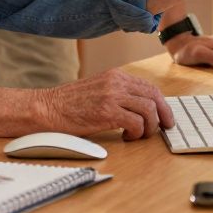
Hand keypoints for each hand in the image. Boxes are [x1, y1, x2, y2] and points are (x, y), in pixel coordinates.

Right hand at [36, 69, 173, 139]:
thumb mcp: (97, 90)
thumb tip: (140, 107)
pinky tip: (126, 137)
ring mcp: (112, 95)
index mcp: (115, 75)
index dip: (161, 104)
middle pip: (154, 96)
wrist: (47, 108)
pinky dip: (136, 134)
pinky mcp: (107, 111)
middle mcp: (116, 82)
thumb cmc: (68, 104)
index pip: (149, 87)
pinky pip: (136, 123)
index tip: (165, 116)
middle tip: (164, 128)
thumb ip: (118, 93)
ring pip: (149, 110)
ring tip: (138, 135)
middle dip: (163, 115)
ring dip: (149, 127)